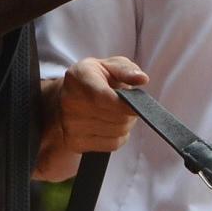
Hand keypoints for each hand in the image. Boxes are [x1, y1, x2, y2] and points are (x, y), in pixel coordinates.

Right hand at [34, 57, 148, 180]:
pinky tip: (111, 125)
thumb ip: (127, 70)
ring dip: (126, 124)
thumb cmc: (98, 78)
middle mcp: (69, 102)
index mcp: (79, 77)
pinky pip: (112, 144)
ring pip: (117, 131)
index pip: (103, 97)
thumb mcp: (112, 65)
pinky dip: (119, 136)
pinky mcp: (75, 142)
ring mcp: (70, 125)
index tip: (139, 106)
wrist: (72, 95)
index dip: (125, 105)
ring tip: (118, 112)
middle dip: (129, 112)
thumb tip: (142, 79)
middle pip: (116, 117)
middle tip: (128, 104)